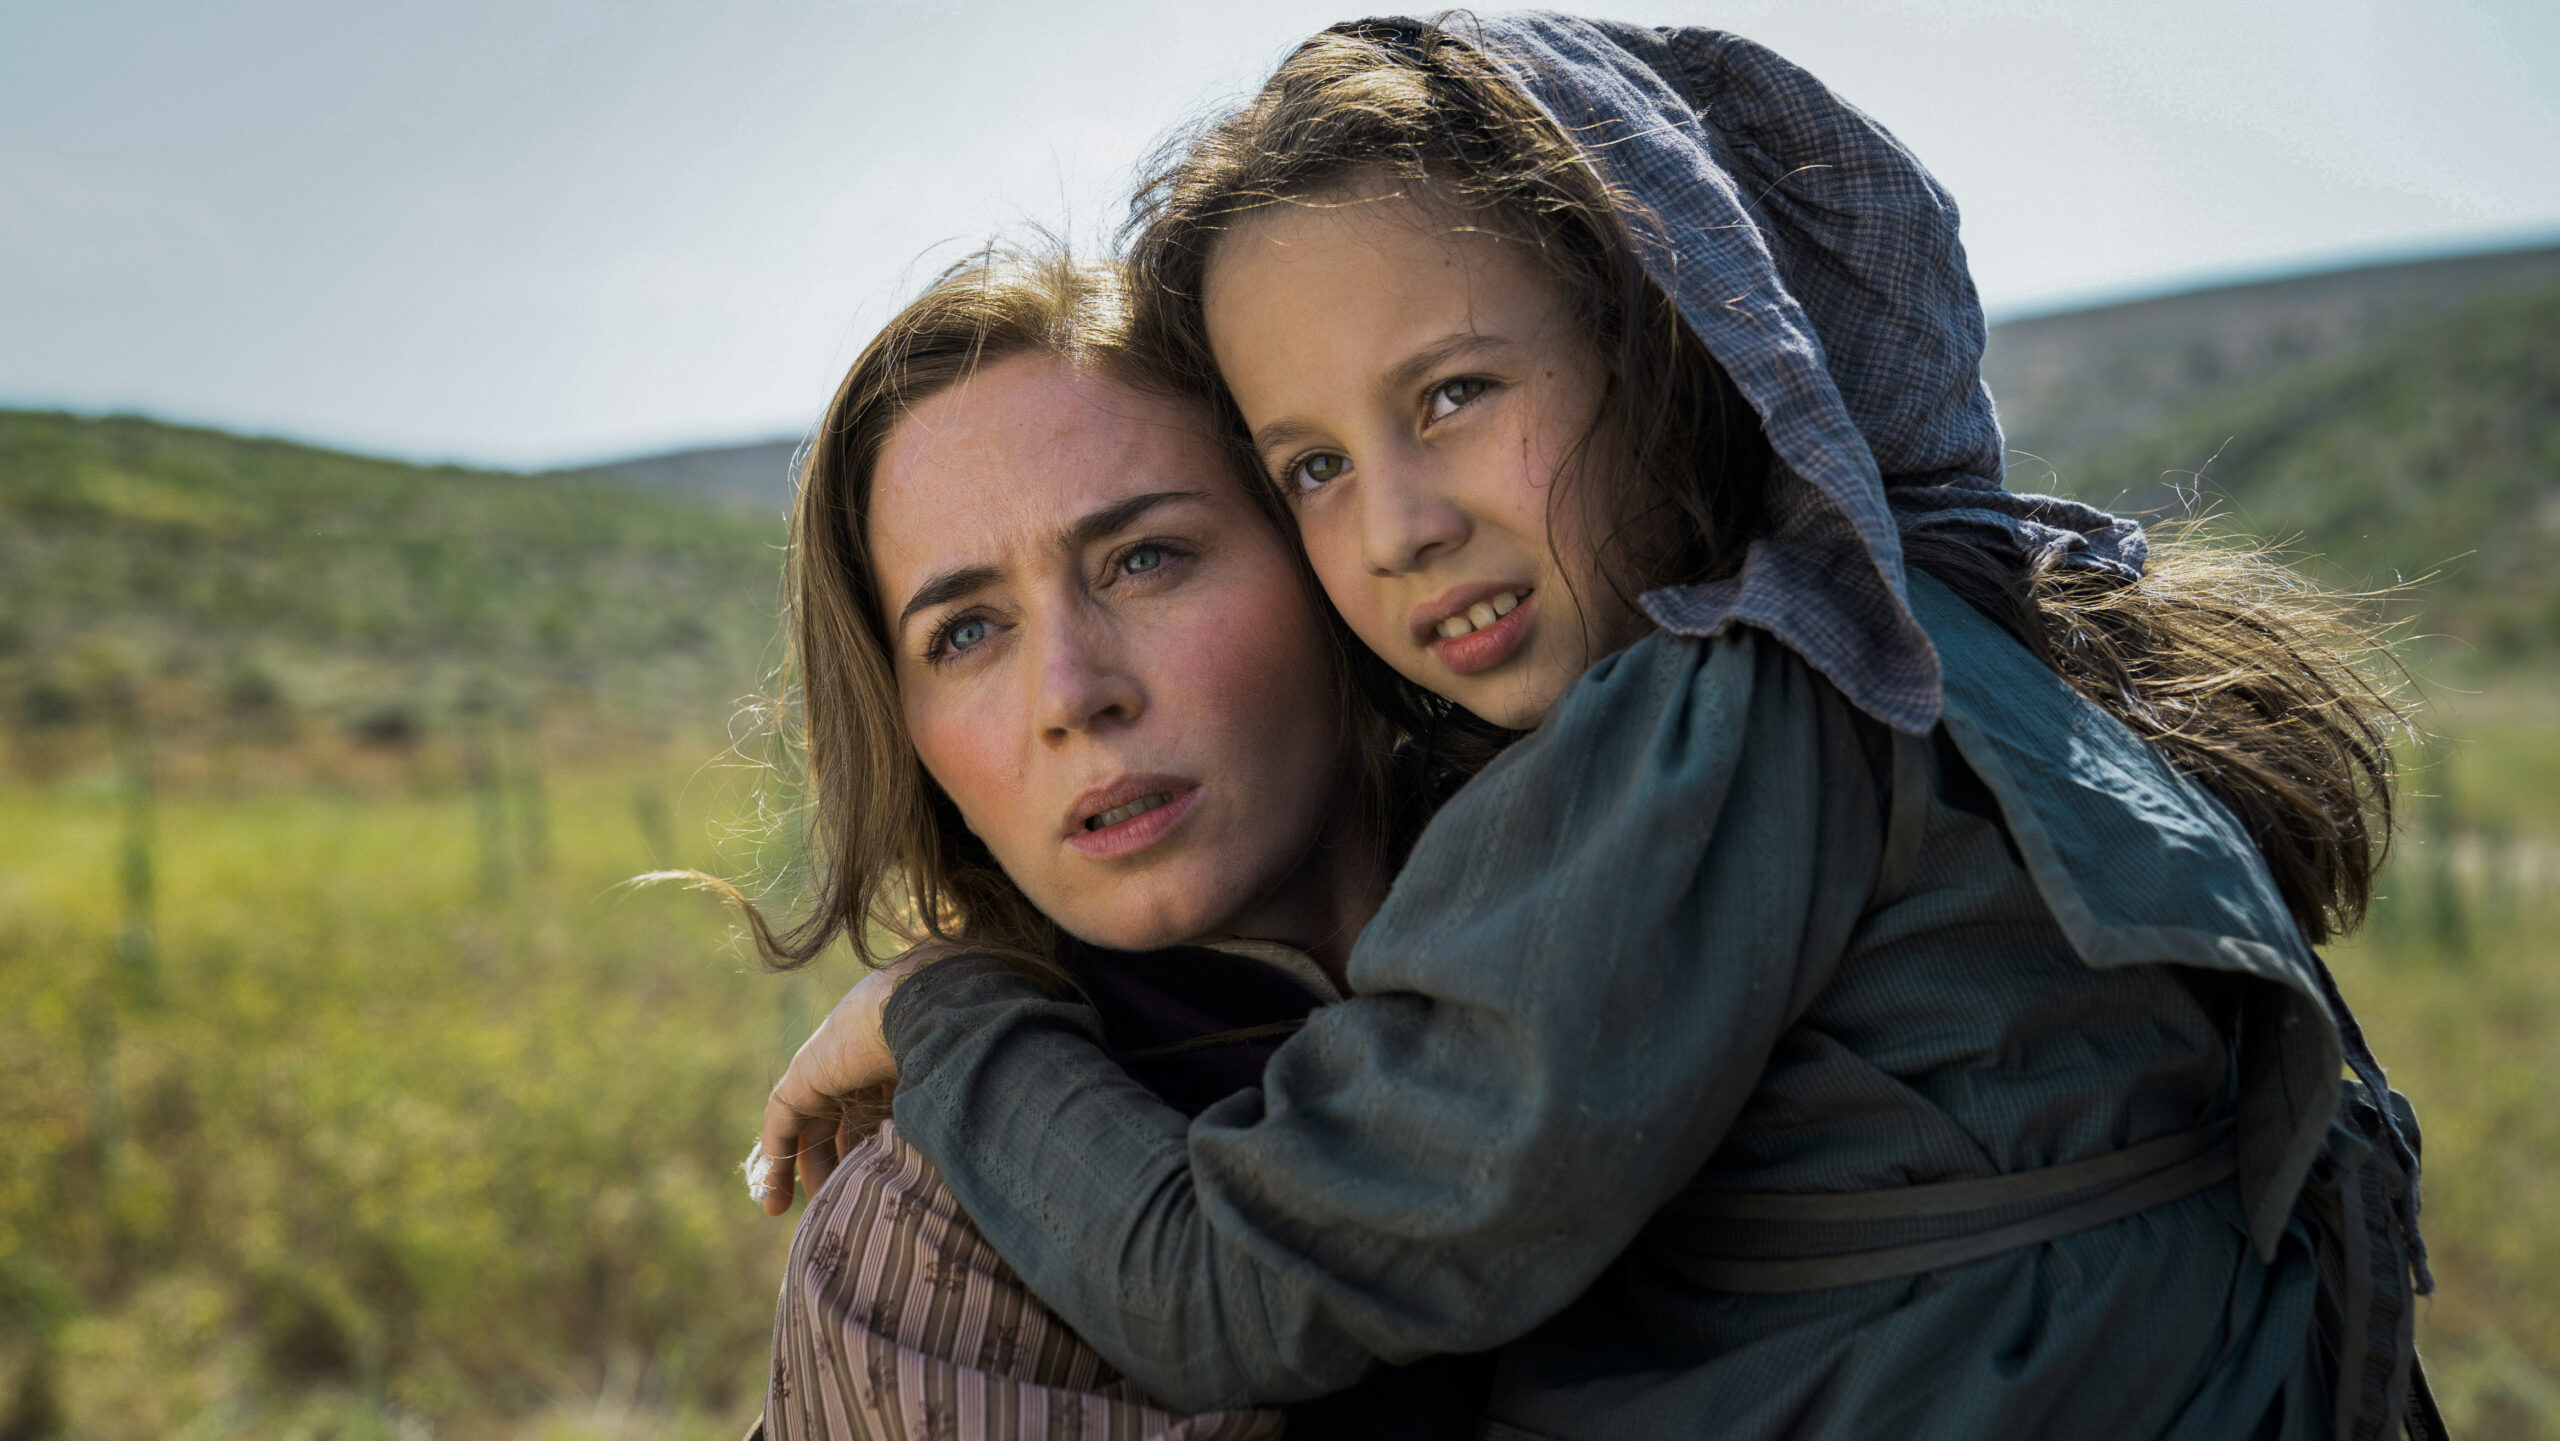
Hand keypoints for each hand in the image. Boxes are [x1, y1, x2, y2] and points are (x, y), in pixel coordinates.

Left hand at [753, 946, 944, 1215]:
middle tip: (843, 1212)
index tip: (876, 1193)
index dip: (873, 1153)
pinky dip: (777, 1160)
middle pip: (843, 1124)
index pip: (877, 1115)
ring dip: (808, 1172)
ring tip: (809, 1218)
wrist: (931, 1008)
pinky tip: (773, 1201)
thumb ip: (943, 1125)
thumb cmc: (957, 1051)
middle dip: (841, 1168)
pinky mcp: (805, 1076)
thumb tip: (971, 1173)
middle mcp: (861, 1060)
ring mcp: (831, 1065)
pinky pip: (782, 1123)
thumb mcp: (951, 1099)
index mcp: (898, 1061)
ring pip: (810, 1128)